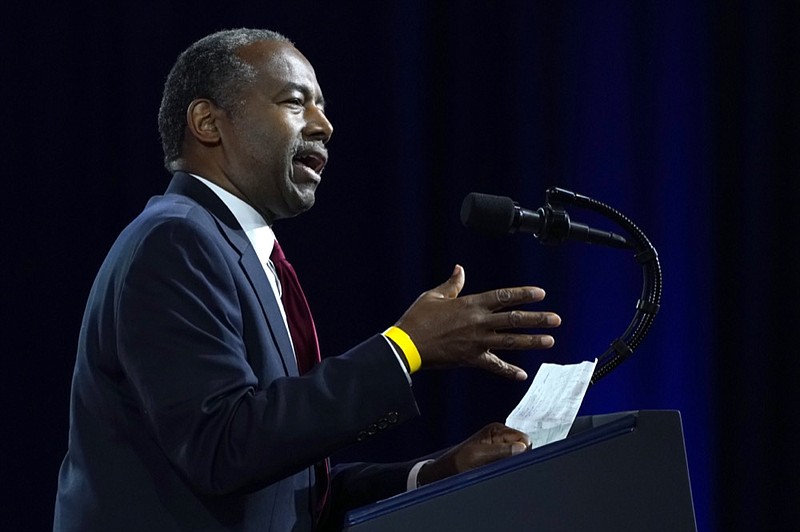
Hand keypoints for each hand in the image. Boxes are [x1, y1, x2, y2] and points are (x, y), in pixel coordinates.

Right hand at [394, 265, 559, 379]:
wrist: (407, 345)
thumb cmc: (418, 319)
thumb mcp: (434, 296)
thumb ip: (452, 284)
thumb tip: (460, 269)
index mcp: (471, 304)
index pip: (503, 297)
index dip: (523, 294)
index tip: (540, 293)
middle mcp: (478, 322)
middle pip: (514, 319)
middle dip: (537, 319)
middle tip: (556, 319)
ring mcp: (477, 342)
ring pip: (510, 341)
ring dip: (532, 341)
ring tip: (550, 340)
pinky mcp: (471, 359)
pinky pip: (494, 366)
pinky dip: (508, 371)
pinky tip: (521, 375)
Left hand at [417, 423, 529, 485]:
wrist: (446, 471)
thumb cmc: (458, 462)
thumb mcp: (478, 456)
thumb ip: (500, 451)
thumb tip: (522, 448)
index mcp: (496, 429)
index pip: (524, 439)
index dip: (523, 452)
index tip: (513, 461)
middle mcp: (500, 434)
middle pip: (524, 447)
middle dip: (517, 457)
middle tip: (501, 466)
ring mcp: (499, 445)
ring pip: (518, 455)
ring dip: (511, 463)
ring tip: (495, 468)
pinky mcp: (498, 455)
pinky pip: (511, 461)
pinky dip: (507, 466)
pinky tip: (496, 470)